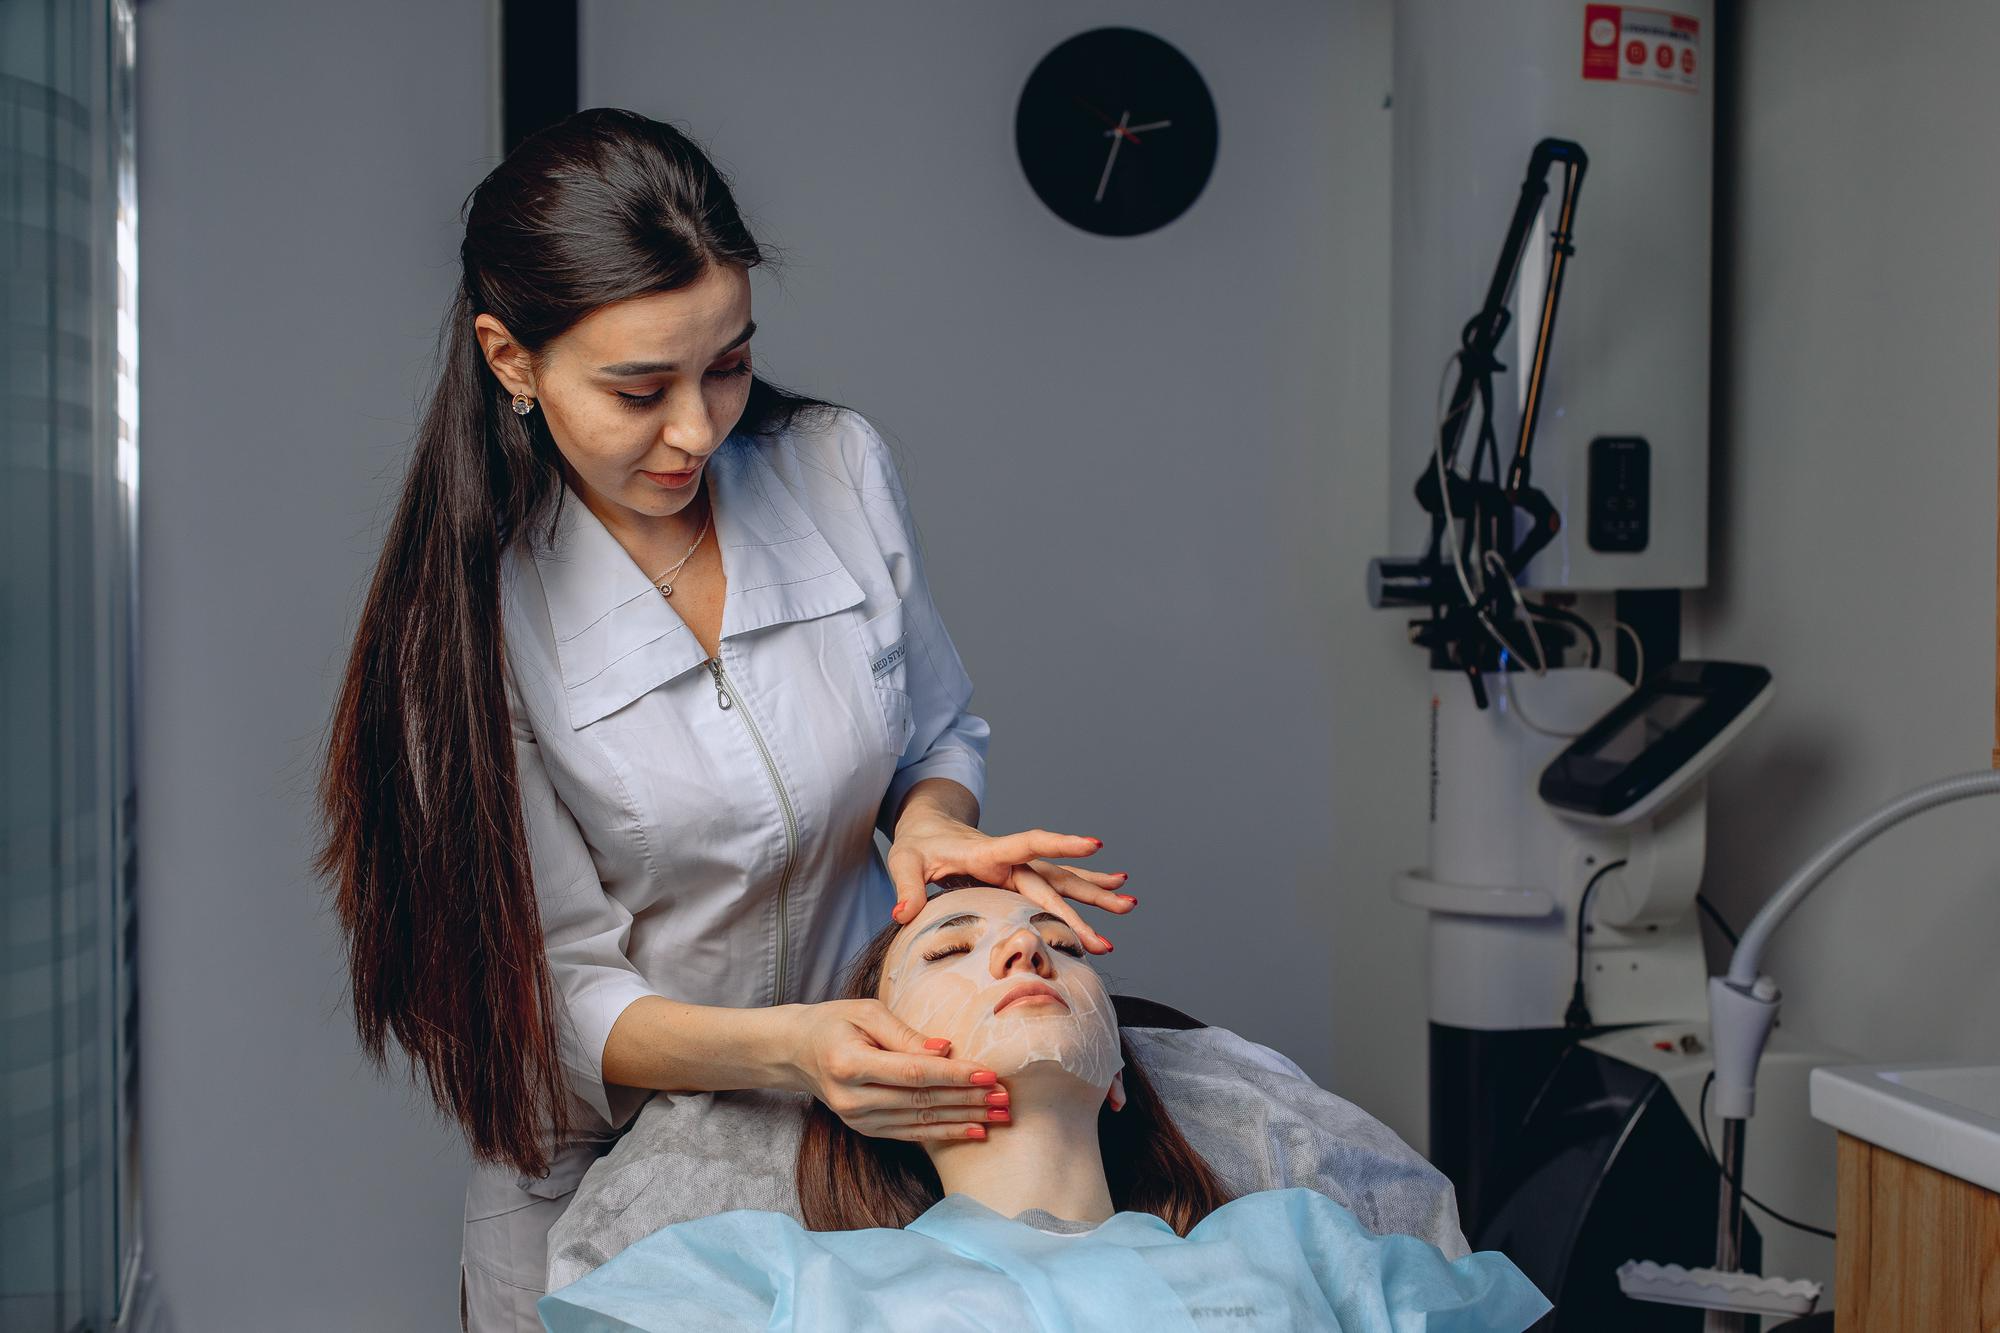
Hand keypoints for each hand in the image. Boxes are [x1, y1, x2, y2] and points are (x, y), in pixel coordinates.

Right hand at [783, 999, 1009, 1142]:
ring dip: (963, 1119)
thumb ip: (906, 1034)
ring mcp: (858, 1120)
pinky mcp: (866, 1130)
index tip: (988, 1074)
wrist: (797, 1052)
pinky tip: (973, 1131)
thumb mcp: (867, 1013)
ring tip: (998, 1115)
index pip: (913, 1073)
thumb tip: (946, 1049)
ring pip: (920, 1122)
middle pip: (921, 1101)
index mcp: (850, 1064)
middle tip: (1004, 1098)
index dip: (953, 1075)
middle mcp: (853, 1099)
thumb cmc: (835, 1022)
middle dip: (968, 1100)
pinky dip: (944, 1133)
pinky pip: (911, 1134)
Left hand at [884, 811, 1136, 952]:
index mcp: (987, 852)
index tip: (1095, 843)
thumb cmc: (916, 845)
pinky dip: (1082, 891)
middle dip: (1089, 896)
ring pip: (1062, 882)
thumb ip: (906, 886)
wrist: (928, 829)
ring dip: (1095, 893)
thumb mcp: (903, 862)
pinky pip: (1054, 886)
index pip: (1028, 845)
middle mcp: (1010, 859)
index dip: (1061, 843)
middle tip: (1126, 908)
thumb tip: (903, 912)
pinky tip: (1110, 892)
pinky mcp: (1018, 878)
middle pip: (1054, 877)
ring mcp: (1017, 869)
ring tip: (1130, 903)